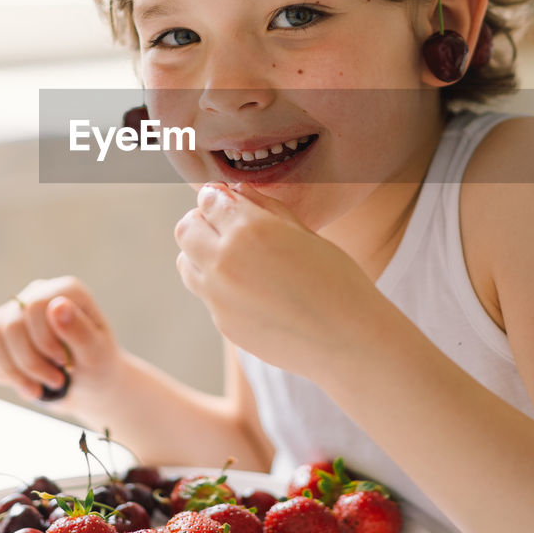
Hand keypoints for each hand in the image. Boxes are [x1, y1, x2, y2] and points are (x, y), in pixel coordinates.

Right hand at [0, 275, 120, 408]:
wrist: (89, 387)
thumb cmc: (98, 366)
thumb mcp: (96, 354)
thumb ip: (79, 330)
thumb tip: (56, 305)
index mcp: (65, 290)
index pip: (35, 306)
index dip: (44, 340)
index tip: (63, 363)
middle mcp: (37, 294)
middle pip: (11, 325)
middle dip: (30, 362)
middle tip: (56, 382)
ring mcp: (15, 314)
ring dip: (13, 371)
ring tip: (37, 389)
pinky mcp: (0, 336)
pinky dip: (3, 375)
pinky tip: (27, 383)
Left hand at [174, 183, 380, 374]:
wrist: (347, 341)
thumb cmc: (337, 280)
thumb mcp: (306, 232)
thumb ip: (265, 208)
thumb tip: (237, 192)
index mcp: (249, 230)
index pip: (208, 200)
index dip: (217, 196)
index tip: (228, 200)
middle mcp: (225, 261)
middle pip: (186, 229)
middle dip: (202, 221)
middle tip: (225, 225)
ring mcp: (219, 297)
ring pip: (186, 262)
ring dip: (201, 253)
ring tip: (234, 257)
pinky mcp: (223, 324)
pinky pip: (206, 294)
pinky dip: (217, 284)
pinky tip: (252, 289)